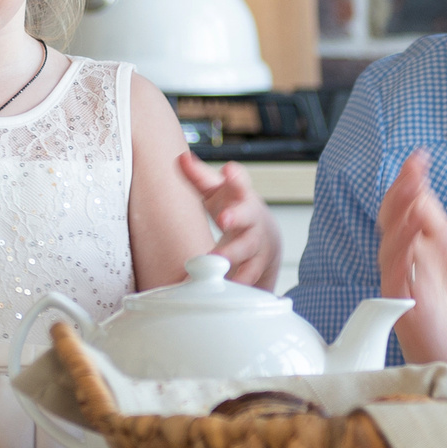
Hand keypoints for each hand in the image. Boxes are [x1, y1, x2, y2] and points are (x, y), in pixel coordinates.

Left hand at [175, 152, 279, 286]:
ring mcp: (256, 243)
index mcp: (242, 196)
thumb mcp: (217, 190)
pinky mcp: (256, 266)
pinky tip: (224, 288)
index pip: (240, 182)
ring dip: (232, 256)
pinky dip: (238, 283)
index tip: (228, 170)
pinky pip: (249, 277)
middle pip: (247, 217)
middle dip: (236, 217)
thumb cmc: (234, 207)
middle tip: (223, 219)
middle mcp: (252, 219)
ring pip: (247, 250)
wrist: (265, 235)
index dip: (235, 177)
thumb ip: (199, 177)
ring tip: (214, 261)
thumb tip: (181, 159)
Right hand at [376, 153, 446, 370]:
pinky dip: (400, 258)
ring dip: (399, 219)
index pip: (406, 206)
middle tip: (414, 173)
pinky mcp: (405, 312)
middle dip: (399, 193)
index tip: (420, 157)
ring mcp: (403, 287)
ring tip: (414, 197)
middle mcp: (409, 263)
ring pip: (389, 246)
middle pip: (391, 220)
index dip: (408, 181)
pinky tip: (410, 241)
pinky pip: (394, 281)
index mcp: (423, 247)